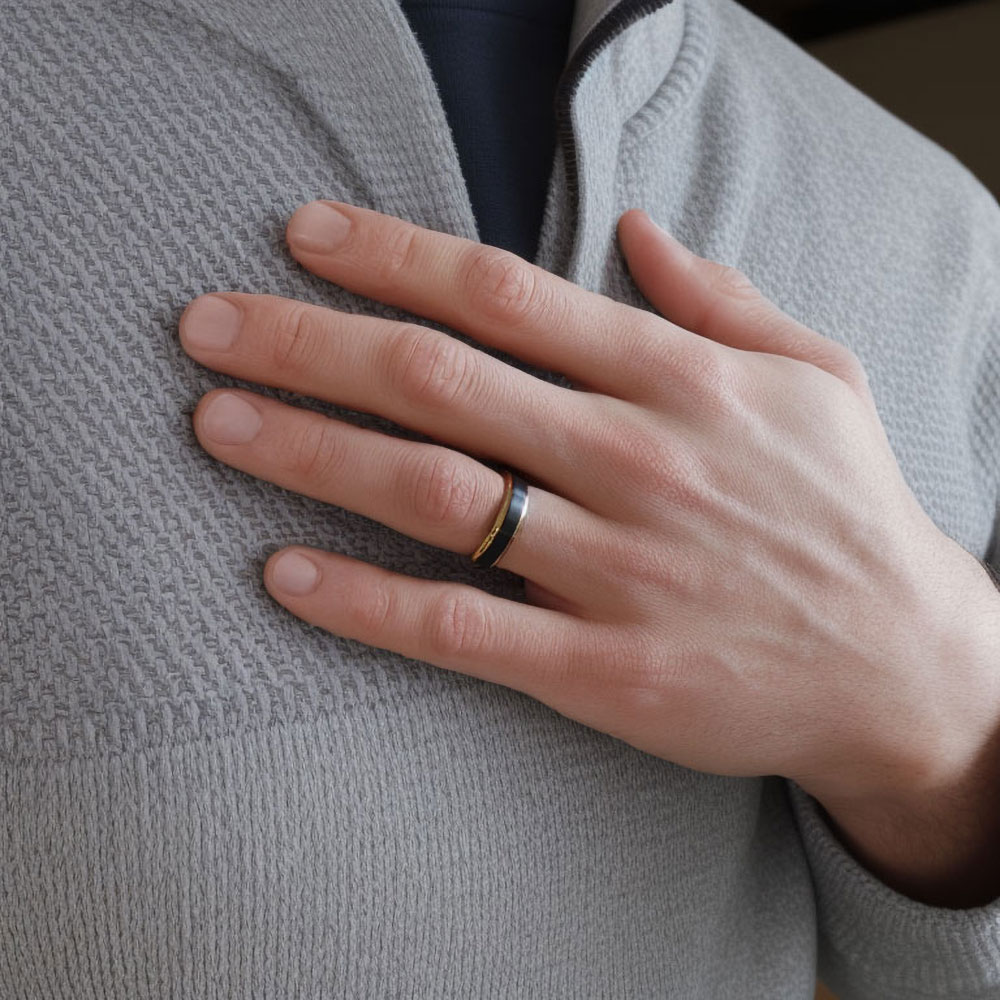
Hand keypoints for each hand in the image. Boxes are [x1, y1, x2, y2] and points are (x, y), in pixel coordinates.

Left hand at [178, 200, 999, 805]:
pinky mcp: (603, 671)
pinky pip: (458, 627)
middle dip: (309, 340)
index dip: (390, 256)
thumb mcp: (815, 378)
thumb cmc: (849, 514)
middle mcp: (636, 461)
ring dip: (310, 451)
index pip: (503, 293)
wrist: (904, 668)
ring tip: (217, 420)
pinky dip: (363, 599)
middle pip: (438, 380)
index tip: (301, 237)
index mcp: (680, 380)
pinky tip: (283, 571)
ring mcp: (616, 570)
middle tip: (209, 324)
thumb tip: (635, 228)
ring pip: (432, 495)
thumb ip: (720, 298)